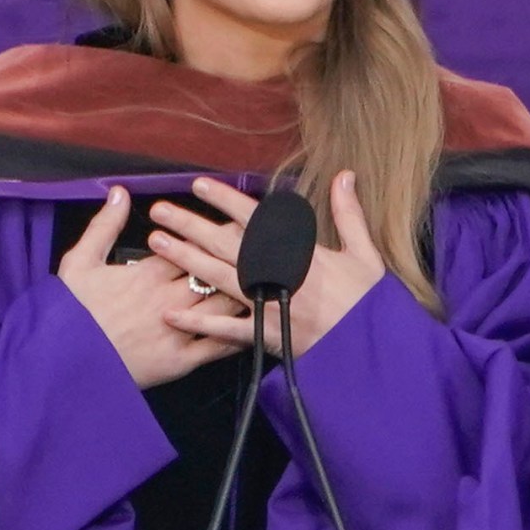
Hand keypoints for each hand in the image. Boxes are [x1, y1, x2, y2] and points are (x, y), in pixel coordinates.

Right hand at [59, 186, 250, 389]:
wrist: (60, 363)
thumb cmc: (68, 314)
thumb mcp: (78, 262)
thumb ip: (103, 226)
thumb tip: (119, 193)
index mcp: (146, 273)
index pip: (191, 244)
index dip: (214, 232)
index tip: (235, 222)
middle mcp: (167, 298)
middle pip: (215, 270)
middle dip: (241, 256)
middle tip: (265, 244)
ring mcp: (177, 330)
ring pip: (223, 304)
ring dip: (247, 289)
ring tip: (269, 276)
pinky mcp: (180, 361)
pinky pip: (217, 346)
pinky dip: (240, 333)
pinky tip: (257, 324)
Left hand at [148, 173, 387, 360]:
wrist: (372, 353)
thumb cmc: (369, 305)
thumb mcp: (365, 255)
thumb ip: (349, 214)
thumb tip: (345, 176)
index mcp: (302, 253)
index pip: (255, 220)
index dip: (225, 200)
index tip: (200, 186)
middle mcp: (279, 276)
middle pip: (225, 245)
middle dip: (190, 225)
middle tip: (160, 211)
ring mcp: (269, 307)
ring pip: (218, 278)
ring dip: (186, 260)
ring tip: (158, 244)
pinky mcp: (265, 337)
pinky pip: (225, 329)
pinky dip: (198, 322)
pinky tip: (171, 312)